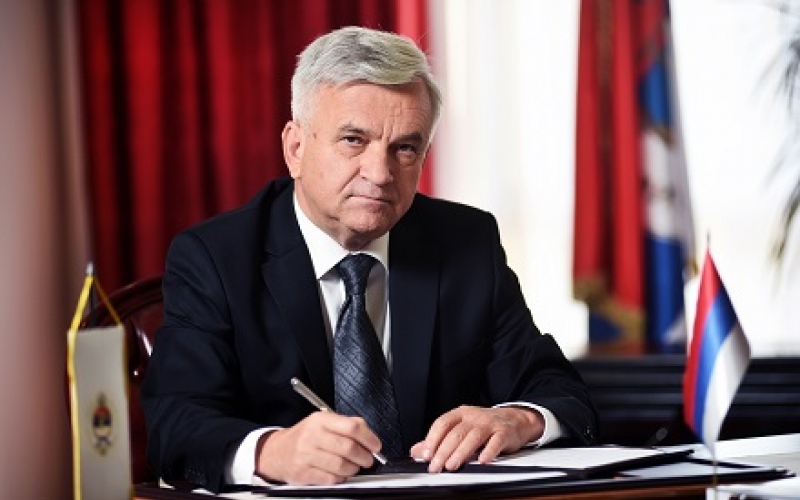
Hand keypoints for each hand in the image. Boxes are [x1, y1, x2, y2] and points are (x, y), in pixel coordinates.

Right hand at [255, 412, 381, 484]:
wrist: (277, 452)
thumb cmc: (305, 437)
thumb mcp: (323, 422)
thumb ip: (346, 424)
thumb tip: (370, 436)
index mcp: (321, 420)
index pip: (352, 427)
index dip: (369, 438)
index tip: (376, 446)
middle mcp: (312, 436)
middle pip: (348, 448)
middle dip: (364, 456)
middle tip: (368, 460)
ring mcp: (306, 455)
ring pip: (341, 466)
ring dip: (353, 469)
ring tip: (353, 467)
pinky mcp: (304, 473)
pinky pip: (331, 479)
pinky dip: (340, 478)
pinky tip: (339, 473)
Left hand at [409, 405, 543, 472]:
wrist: (515, 419)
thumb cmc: (485, 425)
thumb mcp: (461, 428)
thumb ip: (439, 440)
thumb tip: (416, 451)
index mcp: (460, 414)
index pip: (442, 424)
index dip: (432, 439)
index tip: (425, 455)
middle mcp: (474, 416)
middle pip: (455, 433)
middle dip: (443, 451)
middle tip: (436, 467)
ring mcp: (489, 423)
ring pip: (473, 437)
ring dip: (461, 452)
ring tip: (452, 466)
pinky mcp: (504, 432)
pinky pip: (496, 442)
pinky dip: (489, 451)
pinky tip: (482, 461)